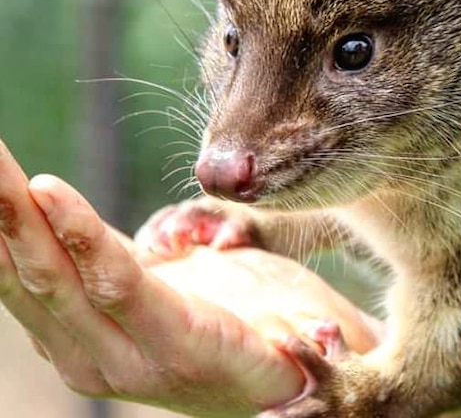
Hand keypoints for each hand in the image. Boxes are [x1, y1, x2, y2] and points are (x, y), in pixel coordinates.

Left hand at [0, 139, 379, 415]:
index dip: (83, 238)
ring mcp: (86, 352)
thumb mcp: (306, 346)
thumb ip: (305, 343)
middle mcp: (118, 362)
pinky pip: (28, 284)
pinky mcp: (74, 334)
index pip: (119, 290)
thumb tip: (317, 339)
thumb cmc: (293, 355)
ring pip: (28, 282)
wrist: (259, 388)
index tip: (46, 185)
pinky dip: (6, 241)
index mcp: (180, 354)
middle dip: (14, 217)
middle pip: (54, 282)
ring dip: (0, 222)